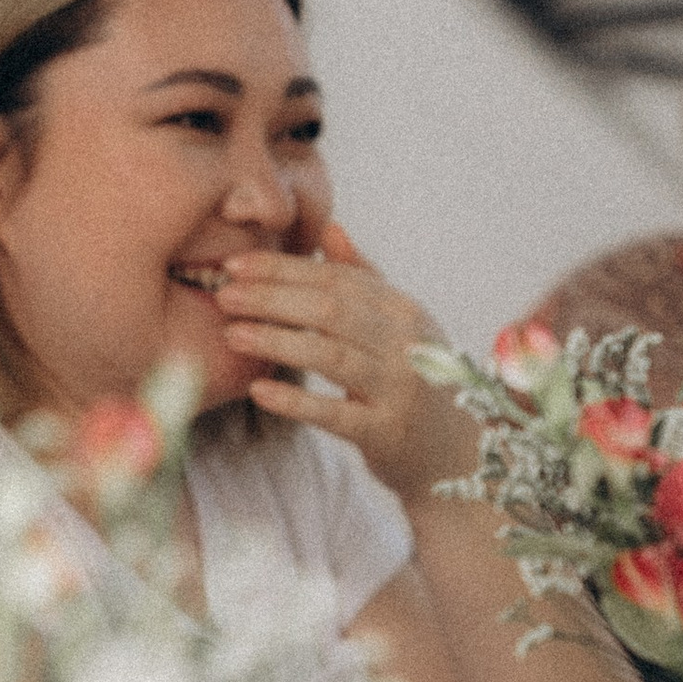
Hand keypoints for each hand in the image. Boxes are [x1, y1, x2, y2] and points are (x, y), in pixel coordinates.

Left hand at [210, 223, 469, 504]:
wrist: (458, 452)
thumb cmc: (417, 380)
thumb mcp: (401, 326)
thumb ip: (364, 279)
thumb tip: (330, 228)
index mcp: (403, 311)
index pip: (335, 279)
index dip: (283, 269)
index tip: (236, 265)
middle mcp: (405, 344)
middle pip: (330, 311)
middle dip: (271, 299)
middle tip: (224, 295)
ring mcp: (398, 389)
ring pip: (330, 355)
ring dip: (276, 341)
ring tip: (232, 334)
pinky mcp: (386, 433)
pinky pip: (335, 414)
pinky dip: (295, 401)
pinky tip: (258, 390)